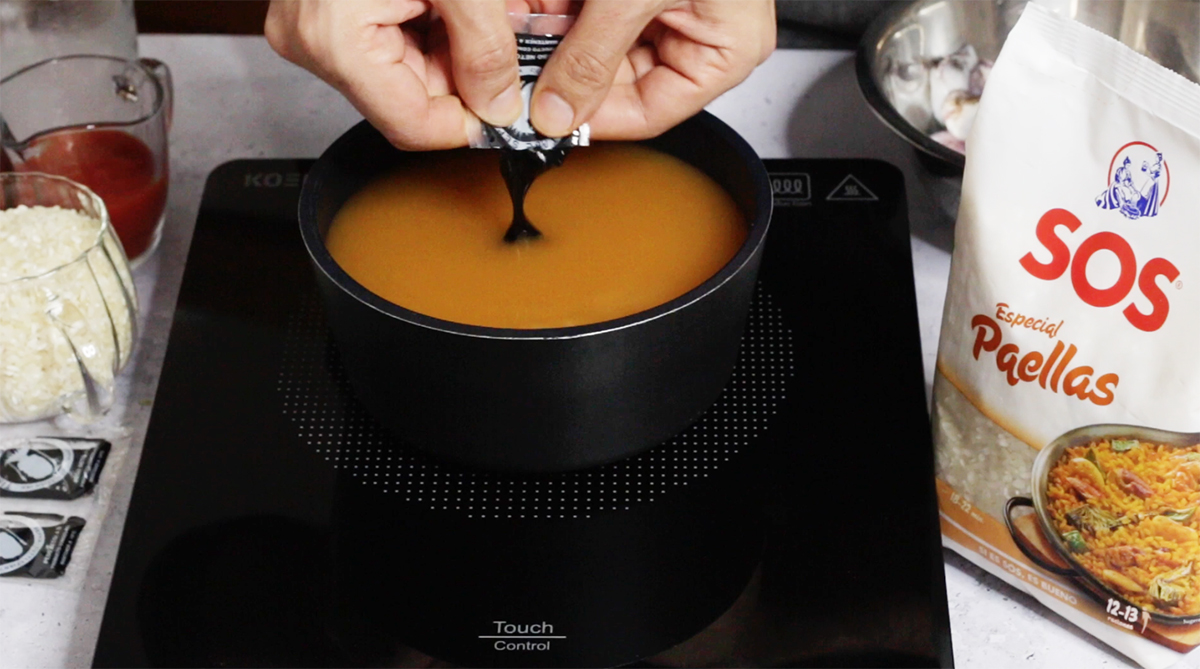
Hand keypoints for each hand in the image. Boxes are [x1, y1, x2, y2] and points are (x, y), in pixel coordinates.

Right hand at [265, 0, 523, 149]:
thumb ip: (485, 46)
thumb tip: (502, 106)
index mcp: (334, 38)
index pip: (414, 125)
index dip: (473, 123)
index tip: (517, 111)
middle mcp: (312, 40)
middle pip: (412, 99)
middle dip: (471, 80)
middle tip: (515, 55)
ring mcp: (316, 26)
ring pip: (410, 72)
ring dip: (459, 53)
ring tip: (492, 19)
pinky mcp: (329, 12)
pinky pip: (396, 41)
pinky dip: (440, 30)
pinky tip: (464, 10)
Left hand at [529, 0, 775, 139]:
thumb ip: (593, 55)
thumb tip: (556, 110)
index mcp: (727, 50)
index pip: (650, 112)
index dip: (593, 118)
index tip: (545, 117)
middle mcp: (704, 33)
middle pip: (622, 80)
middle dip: (568, 71)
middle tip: (523, 72)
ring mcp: (677, 7)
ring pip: (605, 45)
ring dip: (562, 39)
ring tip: (526, 32)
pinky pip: (604, 13)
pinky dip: (569, 10)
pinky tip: (540, 10)